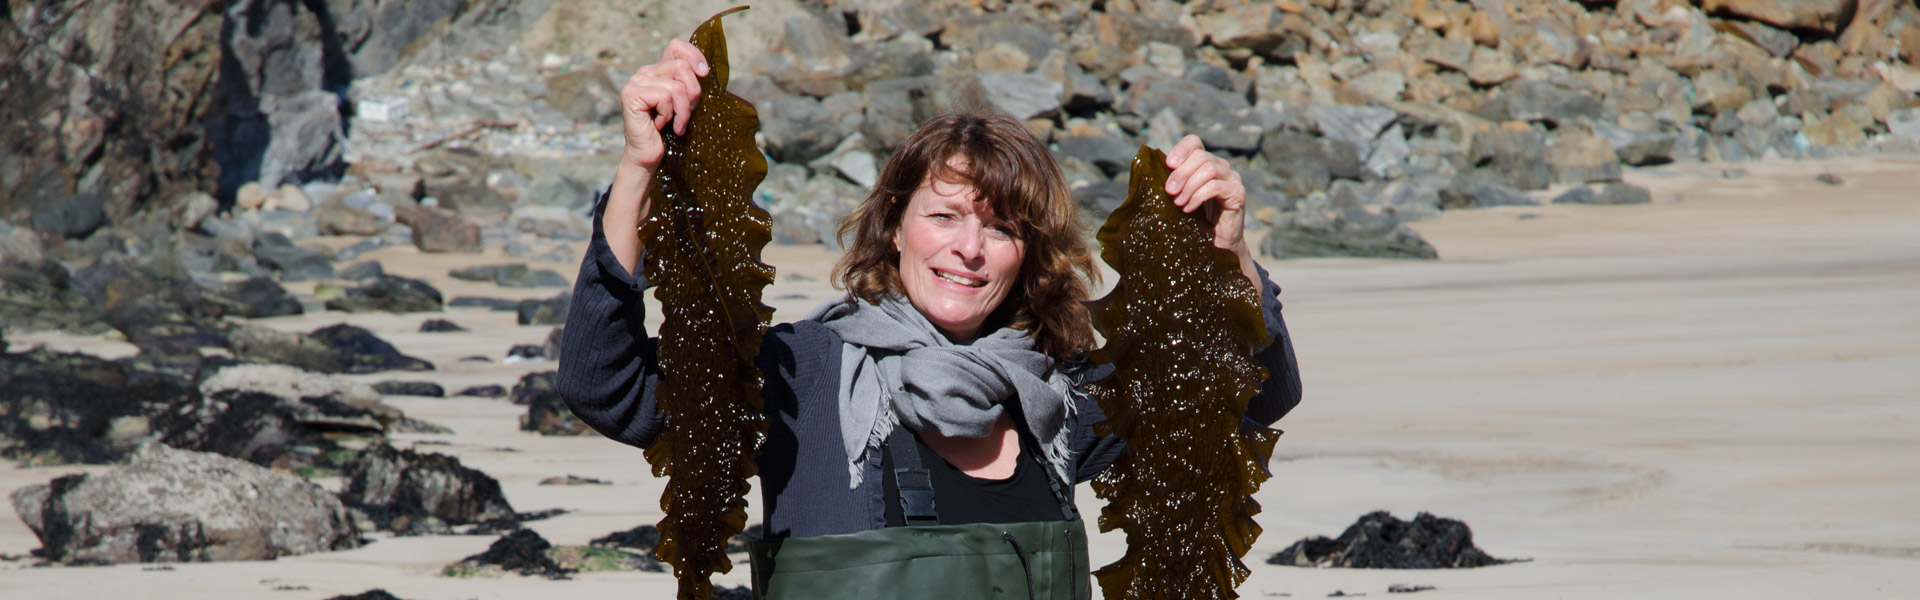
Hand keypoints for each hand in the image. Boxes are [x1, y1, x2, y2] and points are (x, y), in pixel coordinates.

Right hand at [618, 38, 709, 170]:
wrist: (649, 156)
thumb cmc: (669, 132)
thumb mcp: (686, 103)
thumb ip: (691, 84)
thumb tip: (704, 70)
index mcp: (657, 71)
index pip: (676, 47)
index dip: (694, 56)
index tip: (705, 74)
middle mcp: (645, 72)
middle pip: (681, 67)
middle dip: (692, 94)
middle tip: (686, 114)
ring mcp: (636, 81)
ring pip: (676, 86)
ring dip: (683, 110)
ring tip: (677, 124)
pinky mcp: (631, 94)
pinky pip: (665, 96)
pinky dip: (669, 114)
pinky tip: (661, 125)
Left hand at [1162, 135, 1248, 255]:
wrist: (1216, 244)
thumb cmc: (1196, 220)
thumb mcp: (1181, 196)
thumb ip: (1172, 182)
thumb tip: (1151, 170)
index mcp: (1207, 163)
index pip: (1195, 142)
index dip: (1181, 150)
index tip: (1168, 165)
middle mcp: (1222, 167)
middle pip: (1201, 156)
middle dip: (1181, 173)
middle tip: (1169, 191)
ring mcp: (1232, 179)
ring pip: (1209, 169)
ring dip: (1189, 186)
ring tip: (1178, 202)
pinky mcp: (1238, 193)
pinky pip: (1216, 187)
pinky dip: (1198, 196)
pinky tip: (1189, 208)